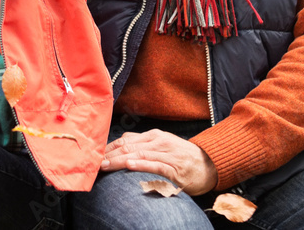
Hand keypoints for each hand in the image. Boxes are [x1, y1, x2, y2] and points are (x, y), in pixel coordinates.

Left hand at [100, 129, 217, 195]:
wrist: (208, 164)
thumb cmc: (181, 156)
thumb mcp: (161, 145)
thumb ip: (143, 144)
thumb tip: (121, 143)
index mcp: (153, 136)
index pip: (125, 140)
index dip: (109, 147)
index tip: (96, 155)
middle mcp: (158, 141)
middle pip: (129, 146)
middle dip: (110, 155)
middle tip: (95, 163)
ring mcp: (166, 153)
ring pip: (138, 155)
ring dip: (120, 160)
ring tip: (106, 165)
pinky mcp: (174, 167)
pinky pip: (155, 165)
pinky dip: (141, 164)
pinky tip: (130, 165)